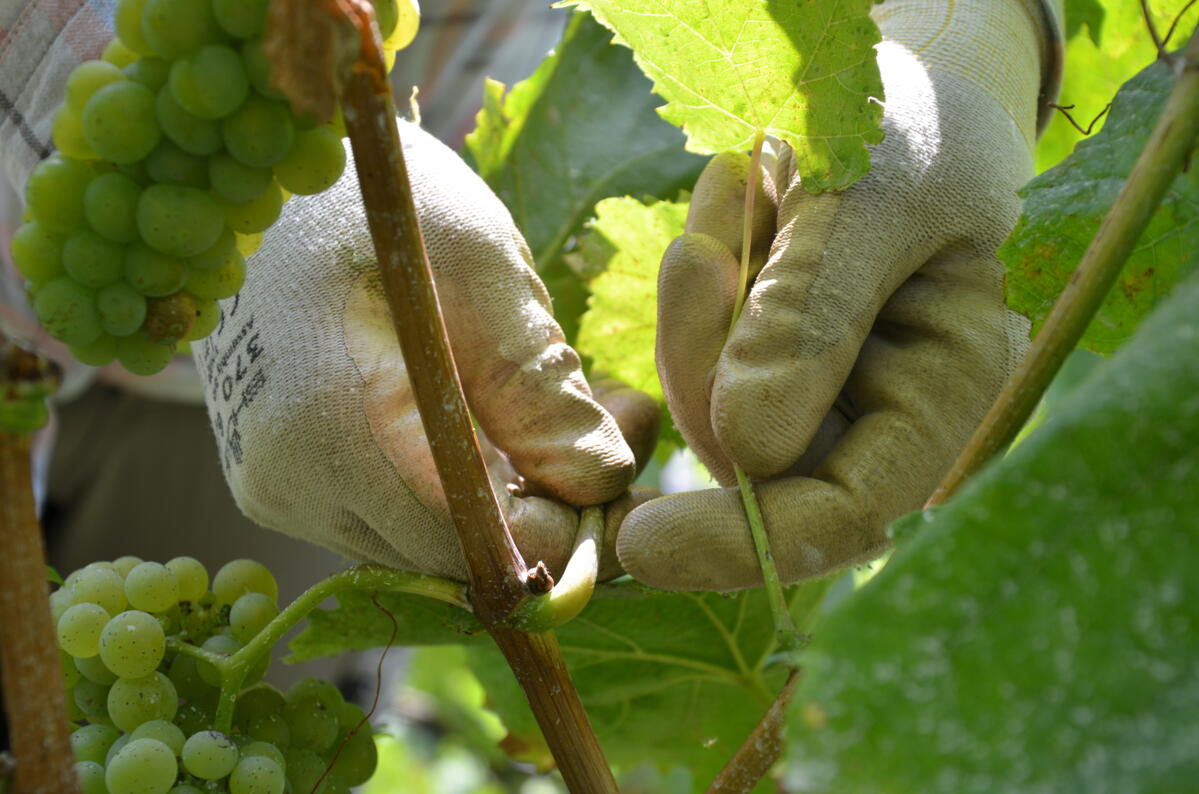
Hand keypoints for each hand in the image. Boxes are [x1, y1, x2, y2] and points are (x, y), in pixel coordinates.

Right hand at [195, 120, 654, 580]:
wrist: (275, 166)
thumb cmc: (381, 198)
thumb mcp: (481, 273)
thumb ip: (540, 388)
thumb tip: (601, 485)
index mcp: (329, 427)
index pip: (470, 543)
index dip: (558, 528)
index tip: (619, 473)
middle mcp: (286, 481)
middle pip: (450, 552)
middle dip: (545, 505)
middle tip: (616, 421)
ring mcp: (274, 484)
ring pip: (425, 537)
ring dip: (507, 493)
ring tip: (572, 407)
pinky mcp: (279, 475)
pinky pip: (391, 510)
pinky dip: (457, 481)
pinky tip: (501, 414)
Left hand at [616, 0, 1061, 590]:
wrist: (890, 93)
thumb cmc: (912, 131)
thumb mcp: (873, 196)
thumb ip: (813, 316)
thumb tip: (746, 454)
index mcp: (944, 392)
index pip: (849, 510)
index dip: (747, 541)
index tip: (639, 542)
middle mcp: (878, 416)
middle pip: (752, 466)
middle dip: (703, 366)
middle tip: (700, 248)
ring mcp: (813, 392)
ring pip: (705, 406)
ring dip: (697, 306)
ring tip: (744, 188)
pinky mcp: (758, 359)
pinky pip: (690, 350)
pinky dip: (692, 285)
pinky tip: (731, 209)